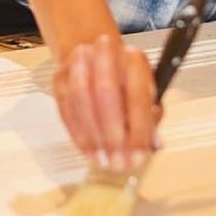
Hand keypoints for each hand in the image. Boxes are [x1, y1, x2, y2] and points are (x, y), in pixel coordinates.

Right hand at [51, 34, 158, 173]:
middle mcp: (104, 53)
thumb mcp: (146, 93)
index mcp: (132, 57)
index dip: (138, 128)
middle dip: (112, 133)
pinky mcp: (60, 77)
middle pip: (105, 91)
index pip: (137, 92)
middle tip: (117, 162)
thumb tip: (155, 144)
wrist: (95, 57)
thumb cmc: (125, 80)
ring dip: (92, 135)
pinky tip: (88, 150)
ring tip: (102, 160)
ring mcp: (79, 63)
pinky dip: (77, 133)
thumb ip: (150, 117)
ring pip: (80, 98)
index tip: (138, 155)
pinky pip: (65, 107)